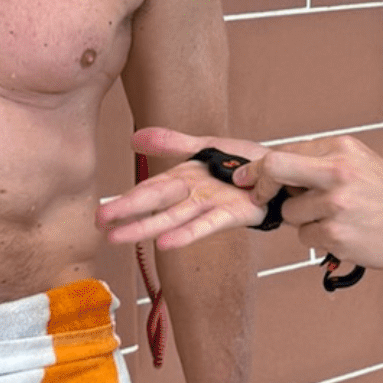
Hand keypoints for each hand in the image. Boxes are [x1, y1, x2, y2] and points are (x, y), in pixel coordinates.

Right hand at [98, 128, 280, 247]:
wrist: (282, 171)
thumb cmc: (244, 162)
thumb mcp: (206, 145)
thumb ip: (171, 143)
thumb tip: (134, 138)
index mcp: (184, 179)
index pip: (149, 189)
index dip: (126, 200)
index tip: (101, 213)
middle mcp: (192, 196)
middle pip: (155, 205)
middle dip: (127, 214)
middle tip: (100, 225)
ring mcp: (210, 207)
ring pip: (172, 218)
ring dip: (146, 228)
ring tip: (119, 239)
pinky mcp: (231, 215)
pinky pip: (205, 225)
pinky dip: (186, 234)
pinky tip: (165, 243)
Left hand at [251, 135, 382, 273]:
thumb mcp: (360, 163)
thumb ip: (321, 162)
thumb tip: (276, 169)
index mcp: (342, 149)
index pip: (286, 152)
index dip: (260, 166)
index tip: (246, 176)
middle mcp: (337, 174)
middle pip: (275, 170)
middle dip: (260, 184)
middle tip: (259, 195)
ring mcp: (336, 206)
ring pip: (291, 212)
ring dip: (304, 218)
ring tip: (337, 217)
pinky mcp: (335, 236)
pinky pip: (306, 236)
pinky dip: (319, 237)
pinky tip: (345, 233)